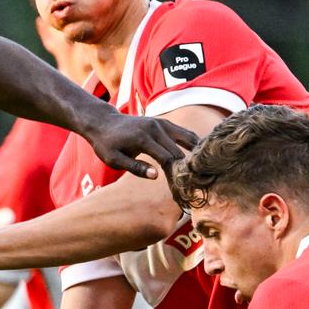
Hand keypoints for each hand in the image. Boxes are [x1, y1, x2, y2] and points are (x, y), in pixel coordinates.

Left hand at [81, 110, 198, 181]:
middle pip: (178, 151)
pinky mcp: (164, 123)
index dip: (175, 173)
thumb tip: (156, 175)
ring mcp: (162, 123)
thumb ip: (135, 167)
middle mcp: (155, 128)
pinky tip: (200, 155)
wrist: (104, 123)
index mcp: (143, 139)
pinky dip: (193, 143)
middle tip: (194, 183)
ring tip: (203, 169)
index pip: (166, 158)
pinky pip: (184, 132)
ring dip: (196, 153)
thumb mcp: (114, 159)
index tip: (180, 186)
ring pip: (187, 138)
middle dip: (185, 167)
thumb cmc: (106, 144)